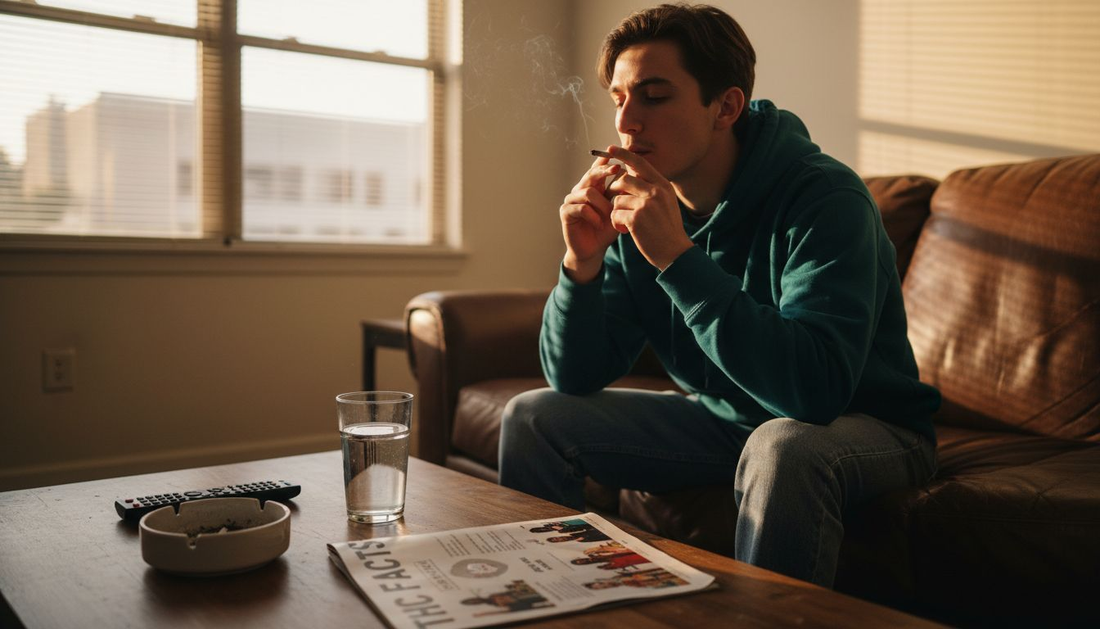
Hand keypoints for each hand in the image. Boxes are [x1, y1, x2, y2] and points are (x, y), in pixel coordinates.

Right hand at [559, 152, 622, 282]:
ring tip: (609, 215)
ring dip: (602, 204)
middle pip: (590, 174)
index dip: (605, 161)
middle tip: (616, 168)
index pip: (597, 169)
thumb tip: (632, 176)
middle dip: (604, 170)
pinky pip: (581, 208)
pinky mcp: (565, 212)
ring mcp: (571, 200)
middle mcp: (580, 190)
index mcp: (593, 187)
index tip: (618, 155)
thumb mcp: (617, 211)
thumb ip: (621, 195)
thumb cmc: (606, 230)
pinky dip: (593, 216)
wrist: (593, 250)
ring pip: (587, 192)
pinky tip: (599, 224)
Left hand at [606, 146, 693, 269]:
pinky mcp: (636, 218)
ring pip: (617, 199)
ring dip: (616, 212)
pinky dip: (616, 223)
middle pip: (623, 180)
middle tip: (617, 205)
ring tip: (626, 224)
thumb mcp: (666, 203)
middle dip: (614, 191)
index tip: (609, 148)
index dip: (623, 154)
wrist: (675, 252)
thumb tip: (632, 175)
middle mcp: (656, 191)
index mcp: (663, 185)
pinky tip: (625, 231)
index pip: (640, 163)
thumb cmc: (667, 229)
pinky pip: (615, 214)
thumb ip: (652, 188)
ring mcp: (646, 204)